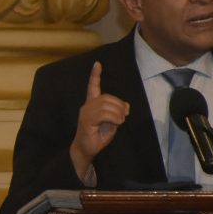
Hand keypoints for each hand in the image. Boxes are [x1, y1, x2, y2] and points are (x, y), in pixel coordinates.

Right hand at [70, 61, 129, 180]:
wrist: (86, 150)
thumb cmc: (97, 137)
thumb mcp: (112, 123)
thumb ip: (118, 113)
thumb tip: (126, 106)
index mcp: (92, 104)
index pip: (93, 87)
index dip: (95, 75)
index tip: (98, 63)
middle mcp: (87, 105)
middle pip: (107, 97)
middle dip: (120, 105)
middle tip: (125, 116)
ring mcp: (86, 112)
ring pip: (106, 105)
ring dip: (118, 112)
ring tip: (120, 121)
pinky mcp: (86, 120)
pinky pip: (103, 113)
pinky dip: (114, 117)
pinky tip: (117, 122)